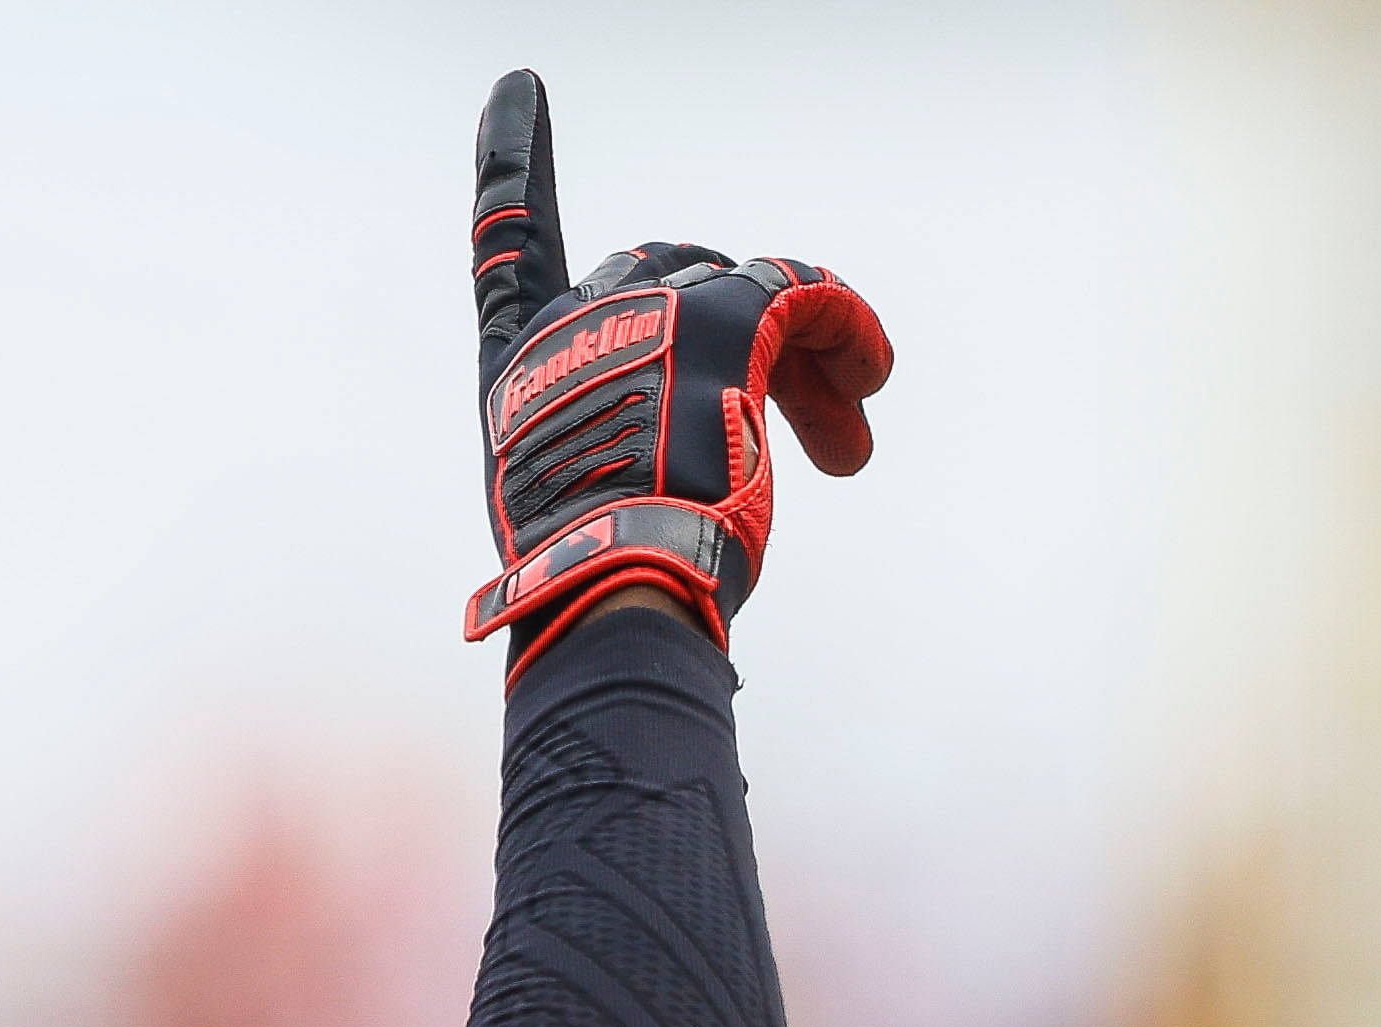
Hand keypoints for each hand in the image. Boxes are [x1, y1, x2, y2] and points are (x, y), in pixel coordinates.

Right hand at [463, 69, 892, 668]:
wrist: (617, 583)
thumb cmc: (596, 574)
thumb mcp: (573, 505)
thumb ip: (603, 458)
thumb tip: (619, 526)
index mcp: (517, 363)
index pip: (507, 239)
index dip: (512, 161)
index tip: (517, 89)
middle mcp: (573, 321)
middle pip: (667, 277)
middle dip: (734, 341)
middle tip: (797, 425)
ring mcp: (645, 311)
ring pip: (744, 294)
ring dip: (800, 362)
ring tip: (847, 434)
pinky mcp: (722, 319)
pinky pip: (802, 295)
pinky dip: (846, 331)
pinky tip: (873, 378)